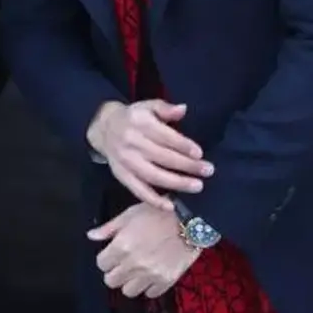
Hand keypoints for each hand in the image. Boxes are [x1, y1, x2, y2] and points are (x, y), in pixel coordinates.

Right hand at [86, 100, 212, 210]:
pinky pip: (138, 190)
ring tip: (197, 186)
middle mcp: (132, 142)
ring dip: (177, 183)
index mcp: (140, 123)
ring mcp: (126, 161)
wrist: (104, 128)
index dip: (183, 145)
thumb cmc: (133, 117)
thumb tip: (183, 109)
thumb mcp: (147, 106)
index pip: (165, 137)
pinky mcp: (122, 175)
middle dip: (188, 166)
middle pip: (163, 157)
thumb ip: (165, 108)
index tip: (199, 153)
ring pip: (154, 175)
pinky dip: (154, 200)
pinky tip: (170, 206)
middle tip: (208, 171)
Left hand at [88, 203, 199, 298]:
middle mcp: (134, 264)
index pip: (101, 264)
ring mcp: (151, 274)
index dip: (105, 258)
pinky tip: (151, 274)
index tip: (111, 254)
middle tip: (122, 263)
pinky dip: (149, 286)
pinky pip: (150, 294)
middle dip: (114, 272)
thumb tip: (91, 236)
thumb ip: (108, 228)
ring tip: (136, 270)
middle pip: (111, 281)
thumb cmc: (157, 212)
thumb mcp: (129, 214)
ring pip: (128, 291)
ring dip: (130, 282)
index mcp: (122, 246)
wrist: (189, 219)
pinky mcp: (167, 280)